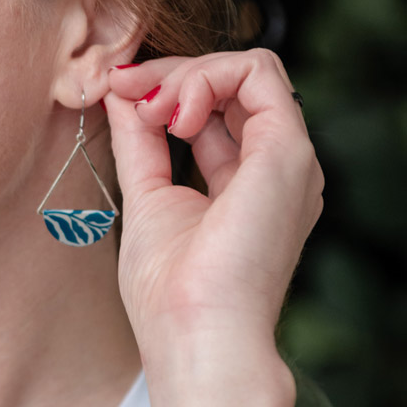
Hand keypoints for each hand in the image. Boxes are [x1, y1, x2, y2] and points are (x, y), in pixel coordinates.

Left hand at [105, 50, 323, 356]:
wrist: (197, 336)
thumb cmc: (171, 295)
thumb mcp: (146, 198)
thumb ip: (140, 142)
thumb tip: (120, 92)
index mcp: (246, 186)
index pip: (214, 112)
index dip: (165, 92)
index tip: (117, 95)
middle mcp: (274, 170)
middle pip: (230, 86)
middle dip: (169, 75)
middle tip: (123, 90)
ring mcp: (288, 160)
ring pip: (247, 69)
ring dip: (184, 74)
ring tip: (149, 110)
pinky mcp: (289, 151)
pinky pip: (258, 71)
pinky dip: (205, 77)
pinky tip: (174, 116)